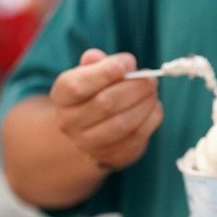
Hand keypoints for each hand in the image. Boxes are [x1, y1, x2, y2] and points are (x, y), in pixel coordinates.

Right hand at [50, 48, 162, 170]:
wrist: (89, 132)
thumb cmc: (93, 94)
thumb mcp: (90, 74)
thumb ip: (99, 63)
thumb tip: (117, 61)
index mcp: (62, 96)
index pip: (78, 85)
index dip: (106, 72)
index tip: (129, 62)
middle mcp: (70, 122)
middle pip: (105, 104)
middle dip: (134, 88)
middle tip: (150, 78)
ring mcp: (89, 143)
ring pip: (122, 124)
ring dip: (144, 104)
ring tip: (152, 91)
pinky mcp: (112, 155)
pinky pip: (136, 138)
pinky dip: (150, 119)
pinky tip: (153, 107)